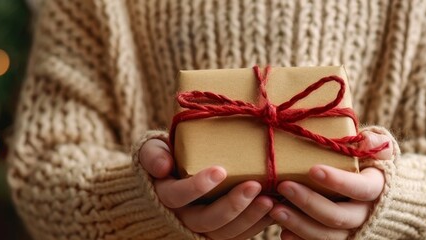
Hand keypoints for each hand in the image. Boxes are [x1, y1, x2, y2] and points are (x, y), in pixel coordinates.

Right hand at [139, 139, 273, 238]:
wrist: (173, 175)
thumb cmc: (167, 156)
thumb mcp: (152, 149)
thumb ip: (153, 154)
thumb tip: (163, 167)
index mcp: (164, 195)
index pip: (176, 196)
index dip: (197, 187)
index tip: (220, 170)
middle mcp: (182, 217)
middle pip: (205, 221)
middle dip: (231, 206)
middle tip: (254, 186)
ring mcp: (201, 228)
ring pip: (224, 233)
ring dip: (248, 218)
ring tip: (269, 200)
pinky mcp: (219, 232)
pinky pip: (237, 236)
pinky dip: (257, 225)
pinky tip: (273, 210)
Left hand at [269, 132, 393, 239]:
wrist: (376, 194)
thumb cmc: (370, 165)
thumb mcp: (378, 150)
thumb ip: (375, 143)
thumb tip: (367, 140)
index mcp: (377, 189)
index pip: (361, 188)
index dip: (338, 181)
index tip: (313, 169)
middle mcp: (366, 214)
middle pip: (338, 216)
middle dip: (309, 203)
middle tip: (284, 187)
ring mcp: (352, 230)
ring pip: (327, 234)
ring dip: (299, 224)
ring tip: (275, 210)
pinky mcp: (340, 239)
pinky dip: (300, 239)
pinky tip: (283, 232)